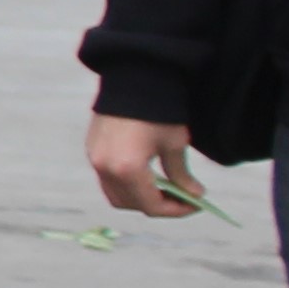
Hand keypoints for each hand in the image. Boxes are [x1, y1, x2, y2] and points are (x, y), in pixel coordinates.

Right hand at [89, 113, 204, 219]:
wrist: (134, 77)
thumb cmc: (159, 111)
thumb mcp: (175, 145)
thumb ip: (181, 175)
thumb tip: (193, 194)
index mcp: (128, 168)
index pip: (151, 205)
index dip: (176, 210)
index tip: (196, 204)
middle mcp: (106, 168)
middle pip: (131, 204)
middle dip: (157, 205)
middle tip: (181, 198)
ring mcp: (95, 159)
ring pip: (116, 194)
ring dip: (139, 197)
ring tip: (163, 187)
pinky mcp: (92, 149)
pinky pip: (107, 178)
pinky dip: (127, 183)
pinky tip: (146, 173)